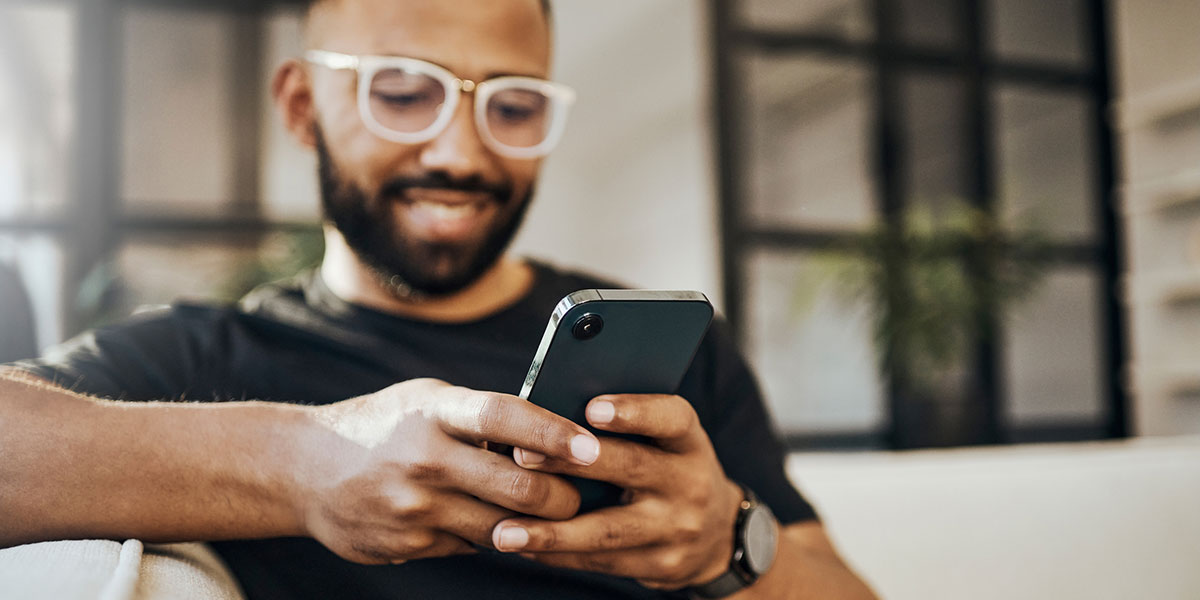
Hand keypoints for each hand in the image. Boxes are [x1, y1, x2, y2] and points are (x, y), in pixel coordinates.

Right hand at [297, 378, 600, 564]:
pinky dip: (491, 535)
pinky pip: (473, 545)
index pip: (505, 418)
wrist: (305, 470)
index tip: (592, 446)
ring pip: (504, 527)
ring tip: (551, 512)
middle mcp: (425, 458)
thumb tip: (555, 434)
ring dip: (535, 524)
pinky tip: (491, 521)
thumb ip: (482, 415)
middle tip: (582, 493)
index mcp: (435, 411)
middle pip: (519, 487)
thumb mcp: (427, 402)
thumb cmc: (386, 425)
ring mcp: (416, 506)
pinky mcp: (410, 543)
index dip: (553, 434)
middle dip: (564, 496)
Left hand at [491, 394, 742, 589]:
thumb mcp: (663, 440)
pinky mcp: (661, 564)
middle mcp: (689, 482)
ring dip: (553, 532)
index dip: (634, 412)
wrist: (715, 534)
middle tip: (522, 457)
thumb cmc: (666, 467)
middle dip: (573, 464)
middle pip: (631, 468)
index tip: (592, 409)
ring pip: (609, 529)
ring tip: (505, 531)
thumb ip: (623, 426)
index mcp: (688, 440)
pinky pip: (602, 561)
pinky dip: (558, 554)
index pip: (671, 418)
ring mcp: (677, 528)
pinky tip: (522, 546)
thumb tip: (549, 408)